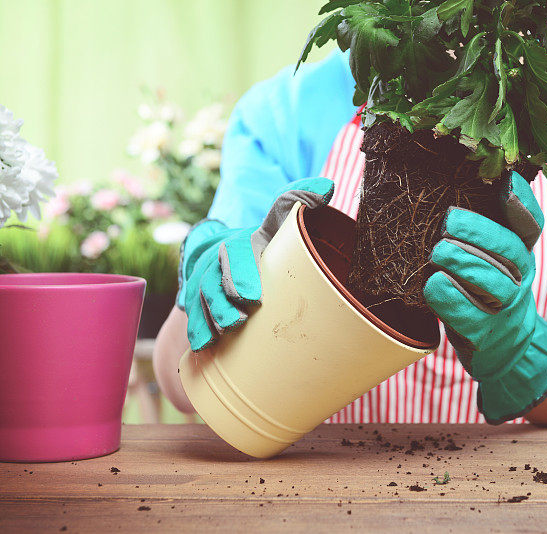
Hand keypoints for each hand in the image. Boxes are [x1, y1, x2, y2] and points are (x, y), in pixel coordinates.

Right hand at [177, 177, 334, 350]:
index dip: (240, 274)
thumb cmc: (264, 244)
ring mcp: (204, 285)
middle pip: (214, 283)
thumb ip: (298, 201)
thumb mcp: (278, 221)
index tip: (251, 297)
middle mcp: (218, 263)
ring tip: (223, 335)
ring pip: (200, 303)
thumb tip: (326, 187)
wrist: (227, 258)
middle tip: (238, 321)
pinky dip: (197, 334)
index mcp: (242, 244)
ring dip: (210, 321)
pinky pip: (193, 320)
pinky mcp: (198, 306)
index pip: (237, 252)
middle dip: (223, 303)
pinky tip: (203, 347)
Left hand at [423, 172, 546, 423]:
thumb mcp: (497, 258)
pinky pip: (470, 315)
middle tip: (449, 222)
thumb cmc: (490, 291)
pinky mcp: (485, 334)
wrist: (506, 348)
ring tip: (438, 252)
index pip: (531, 225)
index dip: (522, 205)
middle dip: (479, 233)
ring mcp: (506, 308)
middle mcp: (521, 279)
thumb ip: (488, 227)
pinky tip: (434, 285)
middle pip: (510, 252)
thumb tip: (473, 185)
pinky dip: (451, 298)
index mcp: (523, 254)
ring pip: (493, 283)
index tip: (506, 185)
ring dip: (464, 263)